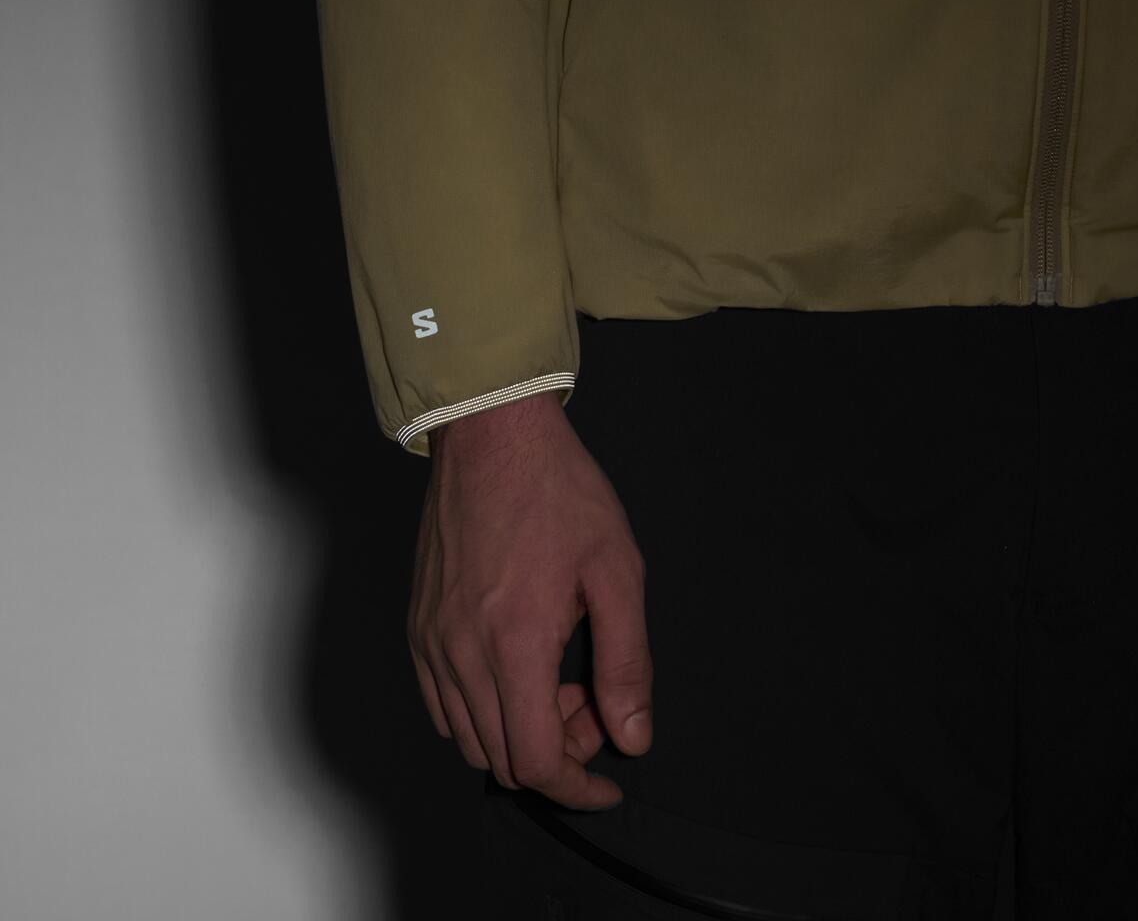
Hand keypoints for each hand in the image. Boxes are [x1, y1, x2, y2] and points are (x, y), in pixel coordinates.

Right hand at [407, 391, 652, 810]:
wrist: (493, 436)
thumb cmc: (558, 492)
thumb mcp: (616, 570)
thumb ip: (626, 662)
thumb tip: (632, 734)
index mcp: (515, 643)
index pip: (537, 761)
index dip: (578, 788)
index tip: (607, 782)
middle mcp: (461, 652)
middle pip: (501, 758)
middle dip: (557, 753)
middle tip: (592, 702)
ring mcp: (431, 640)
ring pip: (468, 737)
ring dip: (517, 732)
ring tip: (556, 677)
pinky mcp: (418, 624)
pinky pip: (440, 703)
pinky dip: (479, 712)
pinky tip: (514, 669)